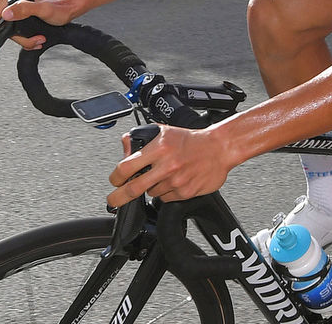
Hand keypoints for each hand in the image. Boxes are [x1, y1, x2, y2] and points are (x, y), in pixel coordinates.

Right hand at [0, 0, 78, 58]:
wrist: (71, 4)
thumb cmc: (60, 5)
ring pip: (5, 29)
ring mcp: (14, 5)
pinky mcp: (19, 12)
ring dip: (19, 40)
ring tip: (36, 42)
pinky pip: (13, 28)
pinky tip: (33, 41)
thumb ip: (24, 10)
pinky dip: (22, 38)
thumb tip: (5, 14)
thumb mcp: (43, 9)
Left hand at [106, 125, 231, 206]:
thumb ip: (141, 138)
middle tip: (112, 201)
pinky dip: (165, 193)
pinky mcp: (185, 193)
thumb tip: (125, 148)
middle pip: (133, 189)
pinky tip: (174, 181)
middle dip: (118, 198)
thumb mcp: (163, 131)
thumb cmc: (191, 140)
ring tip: (163, 176)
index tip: (114, 180)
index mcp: (158, 148)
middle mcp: (166, 166)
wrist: (219, 148)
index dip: (115, 177)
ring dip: (150, 188)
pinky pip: (166, 198)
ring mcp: (176, 181)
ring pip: (151, 193)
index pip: (126, 167)